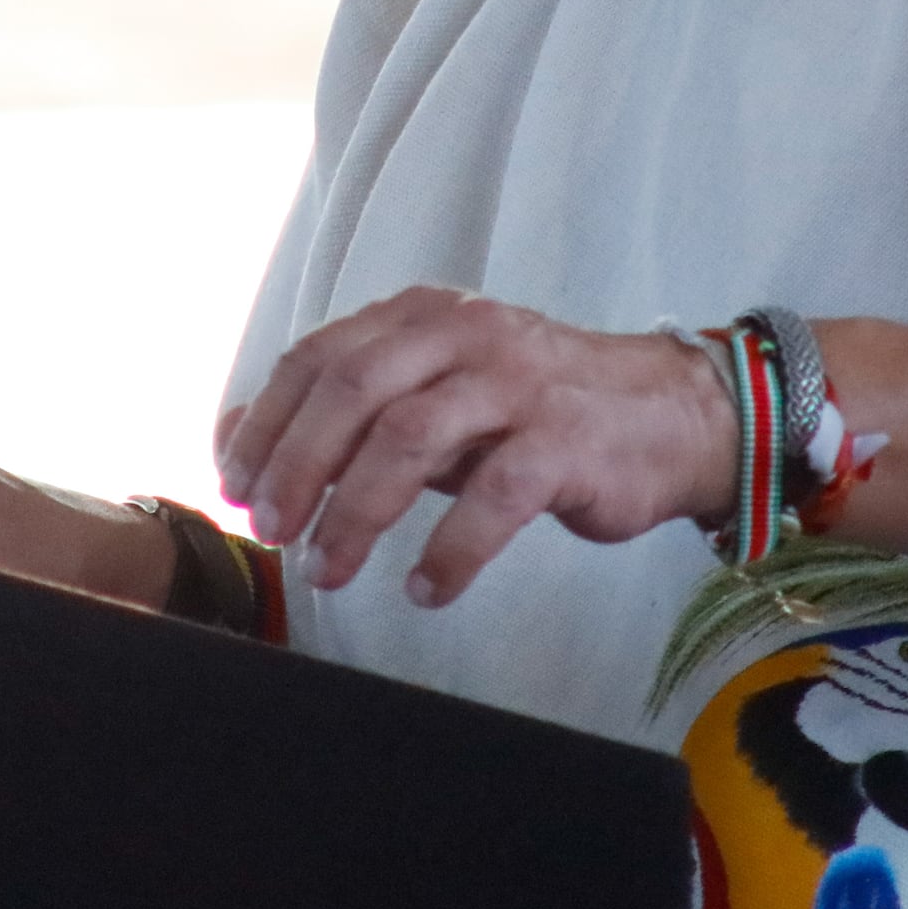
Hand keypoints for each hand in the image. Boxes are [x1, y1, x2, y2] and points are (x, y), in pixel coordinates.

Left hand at [216, 287, 733, 608]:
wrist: (671, 415)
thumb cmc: (536, 414)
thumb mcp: (435, 398)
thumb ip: (349, 415)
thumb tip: (236, 440)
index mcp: (421, 319)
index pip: (317, 359)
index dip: (266, 425)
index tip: (236, 487)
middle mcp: (463, 337)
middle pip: (351, 391)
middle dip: (298, 467)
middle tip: (275, 532)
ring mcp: (516, 385)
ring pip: (409, 438)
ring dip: (356, 513)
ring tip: (329, 569)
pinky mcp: (565, 442)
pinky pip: (493, 498)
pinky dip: (448, 551)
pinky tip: (424, 589)